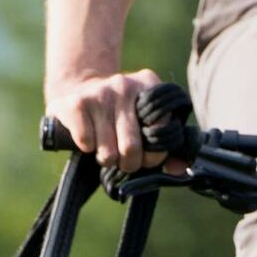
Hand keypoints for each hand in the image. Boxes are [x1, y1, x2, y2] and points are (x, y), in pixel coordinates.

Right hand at [46, 68, 168, 172]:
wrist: (78, 88)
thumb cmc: (120, 113)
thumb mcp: (144, 119)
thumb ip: (166, 145)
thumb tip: (179, 171)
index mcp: (150, 85)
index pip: (161, 132)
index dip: (153, 154)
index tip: (145, 155)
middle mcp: (126, 85)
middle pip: (131, 148)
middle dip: (129, 163)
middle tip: (124, 159)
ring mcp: (100, 92)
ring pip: (108, 152)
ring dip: (106, 159)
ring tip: (106, 147)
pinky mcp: (77, 103)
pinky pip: (86, 145)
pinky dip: (87, 148)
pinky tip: (89, 135)